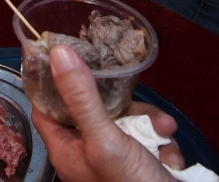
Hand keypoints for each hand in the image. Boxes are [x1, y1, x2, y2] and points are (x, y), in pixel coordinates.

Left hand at [34, 46, 180, 181]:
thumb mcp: (106, 140)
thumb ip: (82, 99)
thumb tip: (58, 55)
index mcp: (67, 149)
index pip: (47, 106)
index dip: (54, 81)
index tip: (68, 56)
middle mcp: (87, 152)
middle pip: (96, 108)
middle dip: (125, 105)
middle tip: (139, 107)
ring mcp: (114, 159)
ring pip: (128, 120)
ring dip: (151, 124)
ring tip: (163, 134)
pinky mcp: (140, 163)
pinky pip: (148, 138)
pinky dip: (163, 144)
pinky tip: (170, 157)